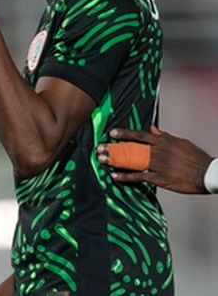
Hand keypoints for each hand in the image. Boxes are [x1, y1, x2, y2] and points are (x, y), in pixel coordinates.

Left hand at [96, 126, 213, 193]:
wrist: (208, 173)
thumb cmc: (196, 158)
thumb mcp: (180, 142)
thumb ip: (164, 136)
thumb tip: (152, 129)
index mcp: (163, 142)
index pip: (139, 135)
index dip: (124, 134)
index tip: (111, 133)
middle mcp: (158, 152)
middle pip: (131, 148)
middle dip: (115, 148)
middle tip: (100, 148)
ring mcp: (158, 165)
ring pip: (132, 162)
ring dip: (116, 161)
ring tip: (102, 160)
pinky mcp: (160, 178)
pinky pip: (139, 176)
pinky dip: (126, 176)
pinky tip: (115, 176)